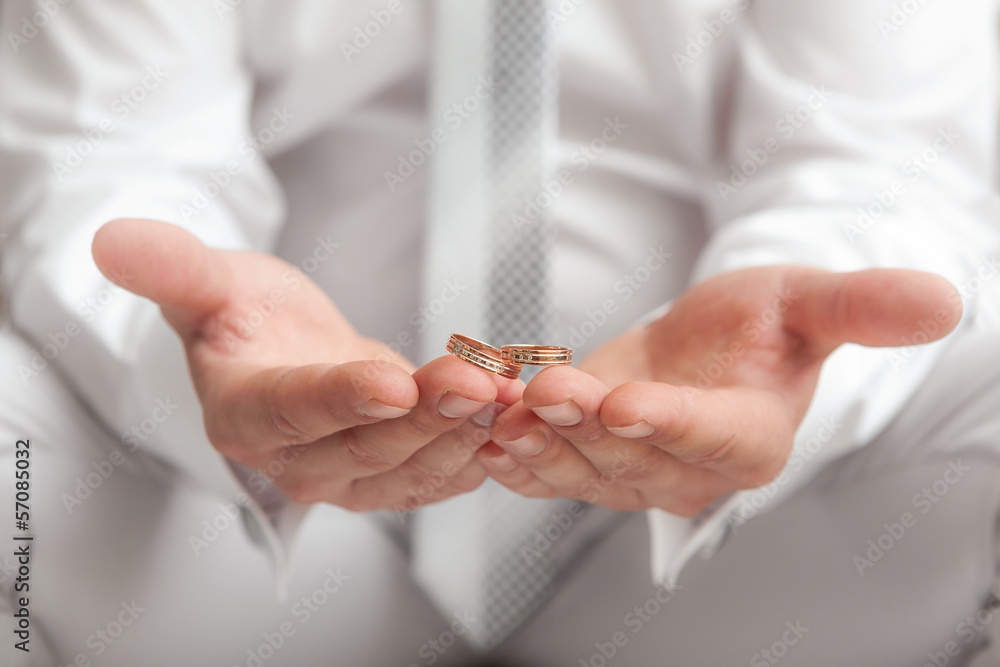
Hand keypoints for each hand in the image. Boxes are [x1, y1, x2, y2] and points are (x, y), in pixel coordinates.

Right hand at [92, 219, 521, 511]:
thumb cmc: (243, 319)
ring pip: (410, 470)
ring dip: (462, 437)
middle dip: (424, 418)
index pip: (293, 412)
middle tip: (474, 383)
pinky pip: (436, 478)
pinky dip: (477, 454)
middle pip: (365, 448)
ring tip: (507, 398)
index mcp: (244, 414)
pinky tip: (514, 425)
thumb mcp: (208, 283)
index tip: (390, 381)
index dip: (341, 400)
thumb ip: (171, 268)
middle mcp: (296, 460)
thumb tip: (110, 239)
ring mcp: (348, 476)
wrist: (279, 354)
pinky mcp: (392, 475)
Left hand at [478, 266, 960, 514]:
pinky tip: (484, 431)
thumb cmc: (761, 326)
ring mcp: (632, 472)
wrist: (710, 346)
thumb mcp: (810, 301)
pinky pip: (548, 468)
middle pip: (631, 457)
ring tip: (500, 413)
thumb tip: (945, 299)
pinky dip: (515, 452)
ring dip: (537, 443)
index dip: (670, 422)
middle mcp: (688, 470)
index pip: (710, 436)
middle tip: (546, 392)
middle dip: (585, 427)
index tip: (628, 404)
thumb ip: (863, 307)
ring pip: (579, 468)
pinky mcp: (586, 461)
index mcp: (749, 437)